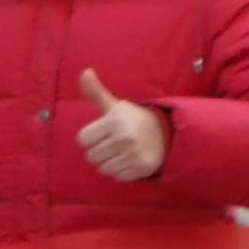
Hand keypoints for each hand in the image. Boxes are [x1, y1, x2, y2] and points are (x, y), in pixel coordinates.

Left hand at [69, 67, 167, 183]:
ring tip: (122, 151)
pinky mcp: (142, 168)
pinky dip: (122, 171)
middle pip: (91, 156)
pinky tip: (131, 159)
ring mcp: (134, 154)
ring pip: (103, 168)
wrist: (164, 132)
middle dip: (99, 150)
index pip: (83, 139)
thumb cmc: (131, 118)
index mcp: (114, 121)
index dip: (91, 137)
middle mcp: (125, 137)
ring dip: (109, 162)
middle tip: (113, 142)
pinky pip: (118, 176)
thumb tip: (85, 71)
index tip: (103, 132)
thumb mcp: (114, 105)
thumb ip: (95, 91)